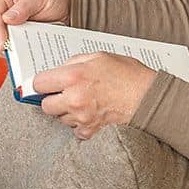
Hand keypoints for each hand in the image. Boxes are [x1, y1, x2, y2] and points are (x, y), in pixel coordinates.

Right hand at [0, 0, 70, 54]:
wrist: (65, 8)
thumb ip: (23, 6)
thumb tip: (7, 18)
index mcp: (2, 0)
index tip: (3, 41)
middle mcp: (1, 17)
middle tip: (11, 49)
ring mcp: (9, 32)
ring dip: (10, 52)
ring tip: (23, 52)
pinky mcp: (17, 44)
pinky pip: (14, 54)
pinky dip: (19, 57)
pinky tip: (28, 55)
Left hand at [32, 52, 157, 138]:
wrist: (149, 99)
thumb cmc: (129, 76)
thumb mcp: (100, 57)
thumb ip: (75, 62)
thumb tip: (59, 69)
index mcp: (73, 76)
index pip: (39, 83)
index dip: (42, 83)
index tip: (46, 84)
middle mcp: (74, 98)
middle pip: (45, 105)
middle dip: (53, 99)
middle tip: (66, 94)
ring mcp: (81, 118)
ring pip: (60, 119)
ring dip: (68, 112)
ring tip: (86, 103)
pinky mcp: (90, 132)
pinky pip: (75, 130)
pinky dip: (80, 124)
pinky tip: (92, 114)